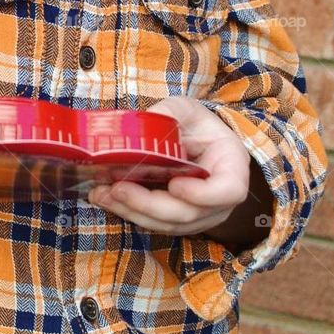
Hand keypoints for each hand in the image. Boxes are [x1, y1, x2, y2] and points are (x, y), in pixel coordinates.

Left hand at [87, 96, 250, 236]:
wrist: (195, 140)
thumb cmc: (196, 125)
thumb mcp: (186, 109)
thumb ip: (170, 113)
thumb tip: (144, 121)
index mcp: (232, 168)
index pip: (229, 191)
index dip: (201, 195)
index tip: (175, 185)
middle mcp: (219, 200)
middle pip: (189, 213)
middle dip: (149, 204)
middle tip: (117, 188)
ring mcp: (200, 214)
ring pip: (168, 224)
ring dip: (132, 211)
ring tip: (101, 194)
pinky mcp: (178, 219)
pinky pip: (156, 223)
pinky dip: (130, 212)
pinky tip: (106, 198)